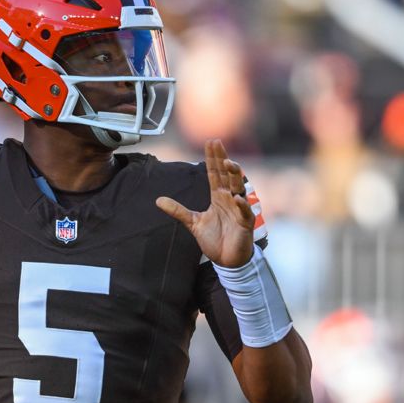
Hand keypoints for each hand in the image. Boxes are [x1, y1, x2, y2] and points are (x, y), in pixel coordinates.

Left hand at [157, 140, 255, 267]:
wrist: (227, 260)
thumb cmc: (214, 239)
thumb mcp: (193, 222)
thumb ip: (178, 210)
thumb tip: (158, 200)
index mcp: (218, 197)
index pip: (214, 174)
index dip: (212, 159)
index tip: (210, 142)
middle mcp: (229, 199)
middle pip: (226, 176)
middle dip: (222, 160)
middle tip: (217, 144)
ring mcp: (239, 210)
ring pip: (238, 188)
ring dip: (234, 176)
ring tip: (229, 164)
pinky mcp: (245, 223)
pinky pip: (245, 212)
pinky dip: (242, 205)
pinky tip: (237, 198)